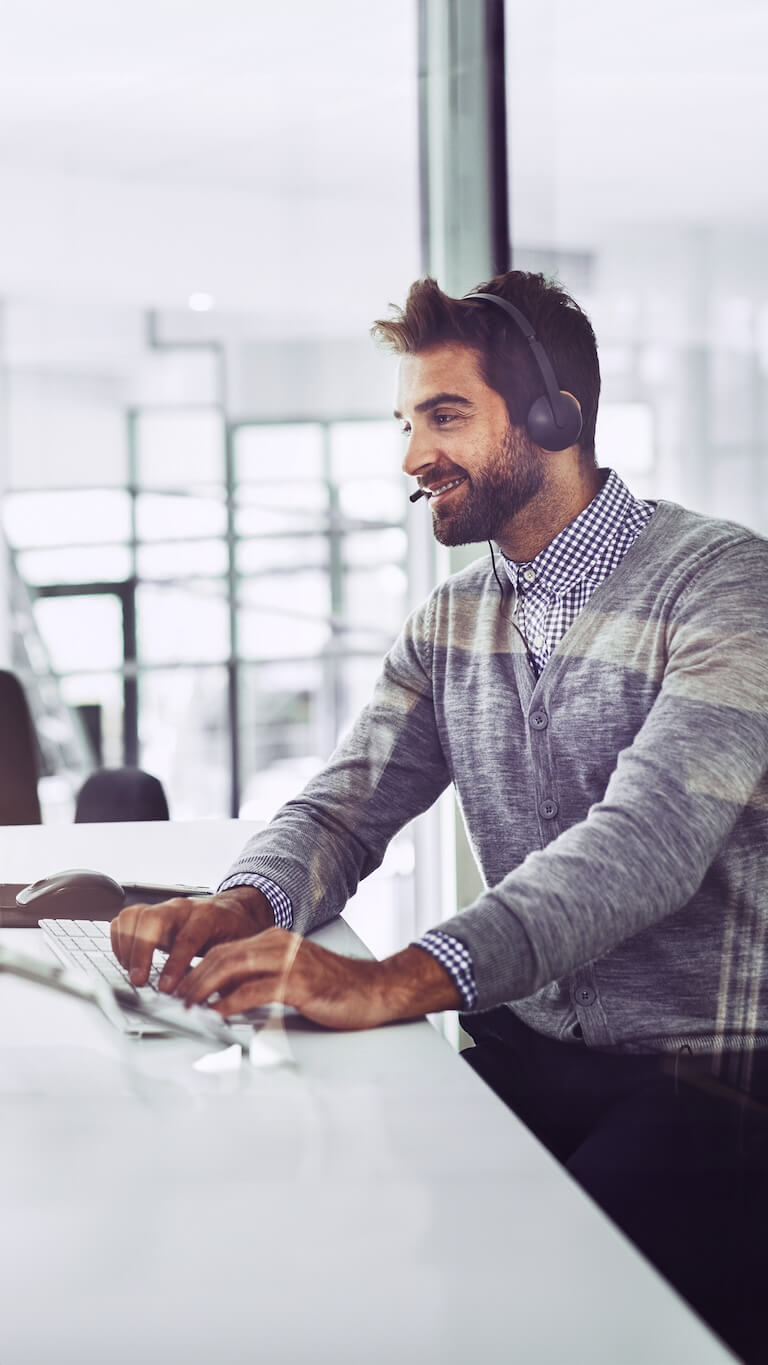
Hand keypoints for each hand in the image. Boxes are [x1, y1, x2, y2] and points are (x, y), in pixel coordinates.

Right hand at [110, 886, 274, 991]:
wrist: (232, 910)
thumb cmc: (234, 931)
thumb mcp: (238, 950)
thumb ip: (228, 973)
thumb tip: (222, 1004)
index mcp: (207, 916)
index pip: (187, 937)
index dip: (175, 964)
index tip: (166, 988)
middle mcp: (182, 908)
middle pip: (152, 919)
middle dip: (141, 951)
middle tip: (139, 980)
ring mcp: (163, 908)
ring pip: (134, 915)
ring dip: (127, 946)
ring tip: (134, 972)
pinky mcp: (149, 913)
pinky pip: (125, 920)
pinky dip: (120, 941)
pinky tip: (129, 961)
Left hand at [174, 931, 461, 1030]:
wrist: (374, 990)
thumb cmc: (335, 988)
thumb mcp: (291, 977)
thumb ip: (259, 980)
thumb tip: (222, 997)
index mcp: (275, 940)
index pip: (225, 947)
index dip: (197, 966)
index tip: (179, 984)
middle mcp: (279, 945)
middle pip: (223, 955)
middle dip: (193, 976)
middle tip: (175, 997)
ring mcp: (289, 962)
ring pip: (233, 967)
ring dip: (205, 987)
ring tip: (189, 1004)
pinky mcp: (299, 983)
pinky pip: (255, 990)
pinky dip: (231, 1002)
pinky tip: (219, 1012)